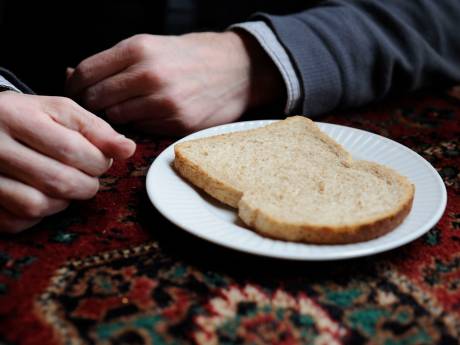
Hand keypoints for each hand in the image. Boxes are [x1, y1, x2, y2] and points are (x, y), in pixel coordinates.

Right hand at [0, 92, 135, 232]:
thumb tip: (128, 149)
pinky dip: (40, 214)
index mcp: (17, 117)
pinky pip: (18, 221)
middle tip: (87, 175)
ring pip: (37, 205)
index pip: (72, 150)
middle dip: (87, 183)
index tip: (101, 159)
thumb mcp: (61, 111)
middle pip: (58, 181)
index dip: (98, 161)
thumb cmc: (29, 117)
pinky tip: (43, 195)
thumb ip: (96, 128)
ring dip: (65, 200)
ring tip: (66, 183)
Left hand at [66, 31, 284, 134]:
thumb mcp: (152, 45)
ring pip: (117, 118)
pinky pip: (142, 129)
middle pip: (97, 98)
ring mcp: (164, 101)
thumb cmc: (192, 57)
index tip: (75, 92)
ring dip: (117, 115)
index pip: (86, 72)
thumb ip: (113, 61)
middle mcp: (149, 74)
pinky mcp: (178, 123)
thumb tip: (72, 75)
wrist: (238, 69)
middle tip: (99, 104)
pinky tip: (153, 113)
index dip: (74, 86)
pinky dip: (141, 123)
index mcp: (139, 48)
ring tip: (132, 106)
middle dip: (92, 104)